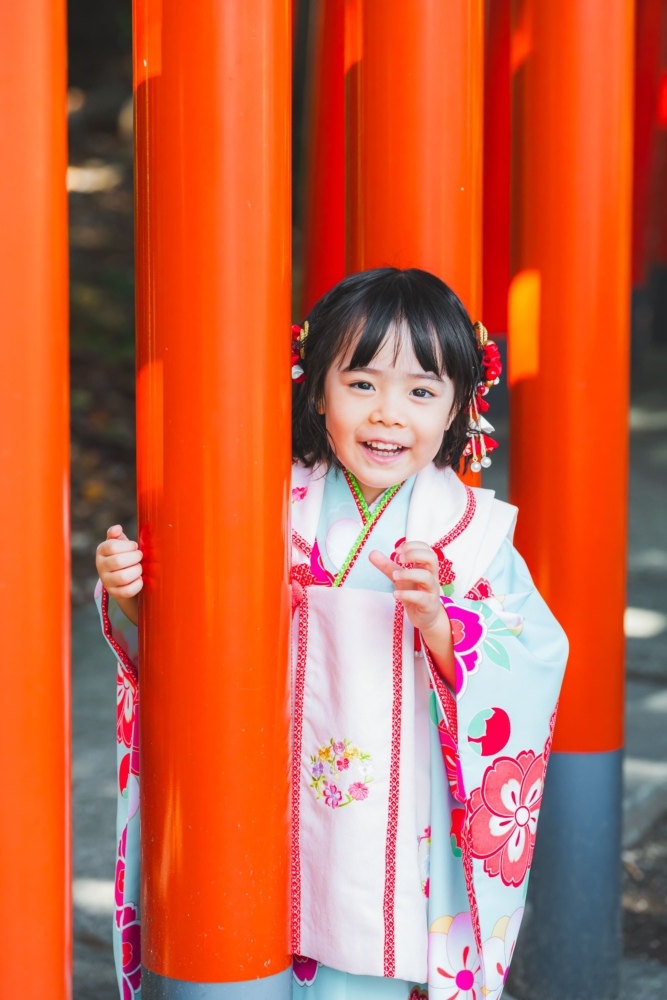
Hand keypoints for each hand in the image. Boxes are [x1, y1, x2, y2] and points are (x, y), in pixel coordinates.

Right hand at [95, 525, 141, 625]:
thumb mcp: (119, 543)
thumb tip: (116, 528)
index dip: (128, 546)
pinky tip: (140, 579)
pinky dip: (138, 584)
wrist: (124, 577)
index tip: (135, 546)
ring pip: (123, 577)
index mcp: (101, 551)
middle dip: (135, 557)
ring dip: (137, 570)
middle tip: (140, 556)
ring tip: (139, 567)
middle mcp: (101, 566)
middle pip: (118, 561)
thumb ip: (117, 534)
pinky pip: (128, 591)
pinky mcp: (115, 593)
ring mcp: (107, 581)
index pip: (112, 546)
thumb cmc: (124, 555)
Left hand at [368, 541, 454, 687]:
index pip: (426, 548)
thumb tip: (372, 552)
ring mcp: (433, 593)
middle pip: (430, 558)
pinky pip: (421, 598)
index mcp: (426, 568)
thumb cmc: (415, 597)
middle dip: (414, 555)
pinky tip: (395, 594)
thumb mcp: (401, 581)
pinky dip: (407, 594)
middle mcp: (432, 578)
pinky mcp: (430, 608)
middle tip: (398, 559)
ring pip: (427, 577)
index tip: (398, 551)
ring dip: (409, 574)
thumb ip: (388, 567)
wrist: (430, 623)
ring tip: (394, 578)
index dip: (413, 546)